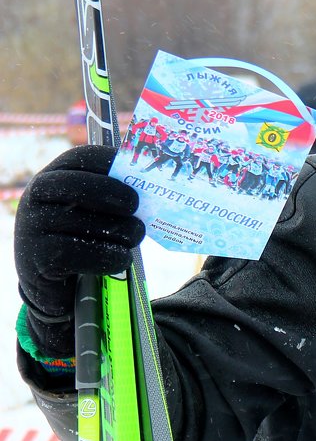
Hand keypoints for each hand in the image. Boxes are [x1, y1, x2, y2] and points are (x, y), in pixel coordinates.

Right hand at [14, 145, 143, 357]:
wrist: (54, 282)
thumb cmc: (83, 237)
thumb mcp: (92, 210)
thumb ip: (114, 195)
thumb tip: (158, 183)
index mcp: (52, 178)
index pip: (80, 157)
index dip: (111, 161)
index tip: (139, 169)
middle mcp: (36, 198)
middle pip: (79, 186)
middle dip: (115, 193)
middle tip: (137, 207)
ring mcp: (32, 227)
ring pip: (85, 222)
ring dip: (121, 231)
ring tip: (134, 236)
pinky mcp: (37, 257)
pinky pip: (80, 253)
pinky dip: (109, 256)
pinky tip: (120, 259)